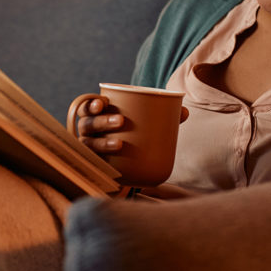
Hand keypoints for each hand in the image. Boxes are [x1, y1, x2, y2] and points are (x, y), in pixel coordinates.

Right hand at [70, 96, 189, 154]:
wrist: (125, 166)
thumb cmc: (132, 135)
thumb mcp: (142, 124)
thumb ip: (161, 116)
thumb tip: (184, 112)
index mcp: (96, 117)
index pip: (86, 108)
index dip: (90, 104)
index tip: (103, 102)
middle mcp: (87, 133)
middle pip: (88, 124)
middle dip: (102, 121)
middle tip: (121, 121)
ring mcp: (89, 151)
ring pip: (89, 145)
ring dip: (103, 143)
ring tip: (120, 144)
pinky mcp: (96, 167)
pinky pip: (93, 166)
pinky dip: (100, 164)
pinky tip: (109, 166)